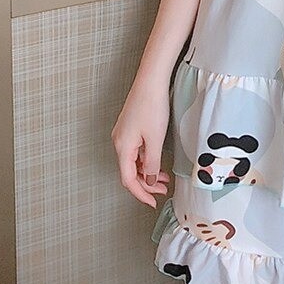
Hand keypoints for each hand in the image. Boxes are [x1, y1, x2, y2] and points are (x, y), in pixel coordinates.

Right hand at [111, 77, 171, 207]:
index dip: (140, 193)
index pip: (128, 179)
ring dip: (147, 172)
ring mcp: (124, 134)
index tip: (153, 202)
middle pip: (129, 172)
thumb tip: (148, 181)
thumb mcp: (155, 139)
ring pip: (133, 161)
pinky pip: (136, 151)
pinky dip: (146, 160)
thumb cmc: (152, 106)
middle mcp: (119, 142)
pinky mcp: (130, 128)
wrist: (150, 82)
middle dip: (146, 184)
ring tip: (163, 178)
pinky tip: (157, 162)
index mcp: (122, 147)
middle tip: (163, 190)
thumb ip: (151, 162)